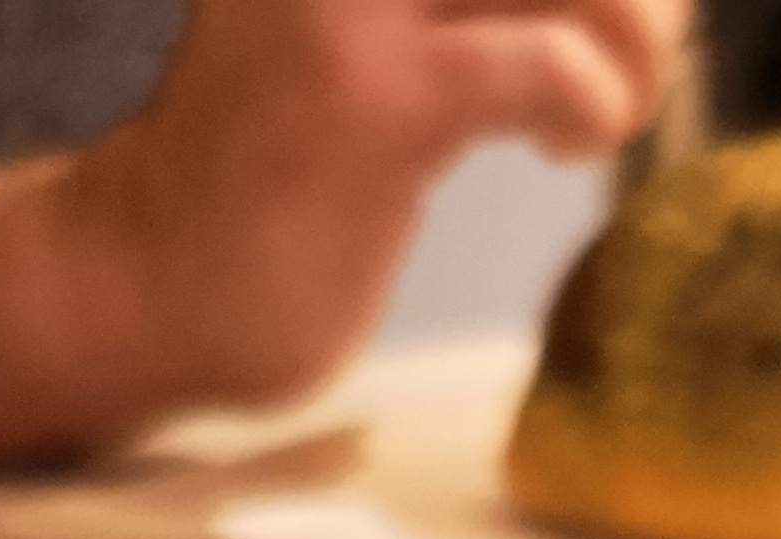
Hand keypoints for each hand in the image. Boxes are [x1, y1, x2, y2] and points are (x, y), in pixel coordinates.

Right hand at [0, 0, 688, 458]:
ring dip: (635, 40)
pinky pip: (550, 64)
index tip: (607, 16)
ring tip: (605, 109)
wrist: (144, 270)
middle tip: (633, 58)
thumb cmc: (273, 160)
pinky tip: (557, 146)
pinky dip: (593, 105)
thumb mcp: (365, 19)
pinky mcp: (379, 95)